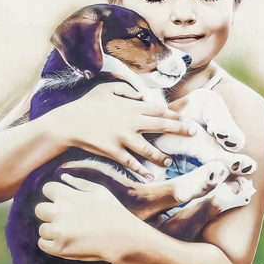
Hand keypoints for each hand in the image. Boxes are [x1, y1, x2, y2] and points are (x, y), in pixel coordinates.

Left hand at [35, 173, 136, 262]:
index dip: (55, 195)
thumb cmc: (113, 212)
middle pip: (39, 209)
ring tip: (73, 233)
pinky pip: (43, 244)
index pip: (47, 189)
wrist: (123, 238)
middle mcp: (61, 212)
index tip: (66, 202)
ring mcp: (59, 231)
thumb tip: (62, 176)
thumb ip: (78, 183)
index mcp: (69, 196)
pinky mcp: (59, 248)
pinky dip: (52, 244)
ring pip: (43, 229)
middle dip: (51, 214)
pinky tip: (68, 241)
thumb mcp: (100, 191)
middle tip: (68, 220)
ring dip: (54, 230)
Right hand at [50, 82, 196, 179]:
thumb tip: (141, 95)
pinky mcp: (114, 151)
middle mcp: (131, 122)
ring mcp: (123, 137)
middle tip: (194, 133)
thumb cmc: (87, 104)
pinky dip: (141, 170)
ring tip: (169, 161)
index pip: (159, 110)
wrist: (68, 122)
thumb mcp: (106, 89)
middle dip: (179, 129)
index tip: (189, 118)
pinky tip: (150, 175)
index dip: (176, 114)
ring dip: (161, 156)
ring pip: (148, 148)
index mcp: (131, 107)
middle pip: (161, 125)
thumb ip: (126, 89)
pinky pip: (131, 162)